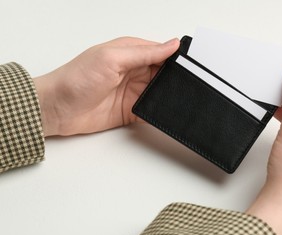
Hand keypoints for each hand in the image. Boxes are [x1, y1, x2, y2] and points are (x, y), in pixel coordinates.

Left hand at [34, 37, 179, 135]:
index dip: (177, 57)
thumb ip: (143, 53)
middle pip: (164, 73)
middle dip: (177, 78)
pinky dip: (161, 111)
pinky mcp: (132, 110)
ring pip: (161, 92)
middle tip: (192, 84)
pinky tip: (170, 112)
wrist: (58, 110)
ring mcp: (134, 91)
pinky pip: (153, 110)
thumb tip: (171, 44)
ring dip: (170, 95)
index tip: (193, 64)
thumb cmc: (76, 79)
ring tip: (184, 98)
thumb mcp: (112, 58)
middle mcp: (134, 71)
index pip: (161, 51)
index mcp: (130, 52)